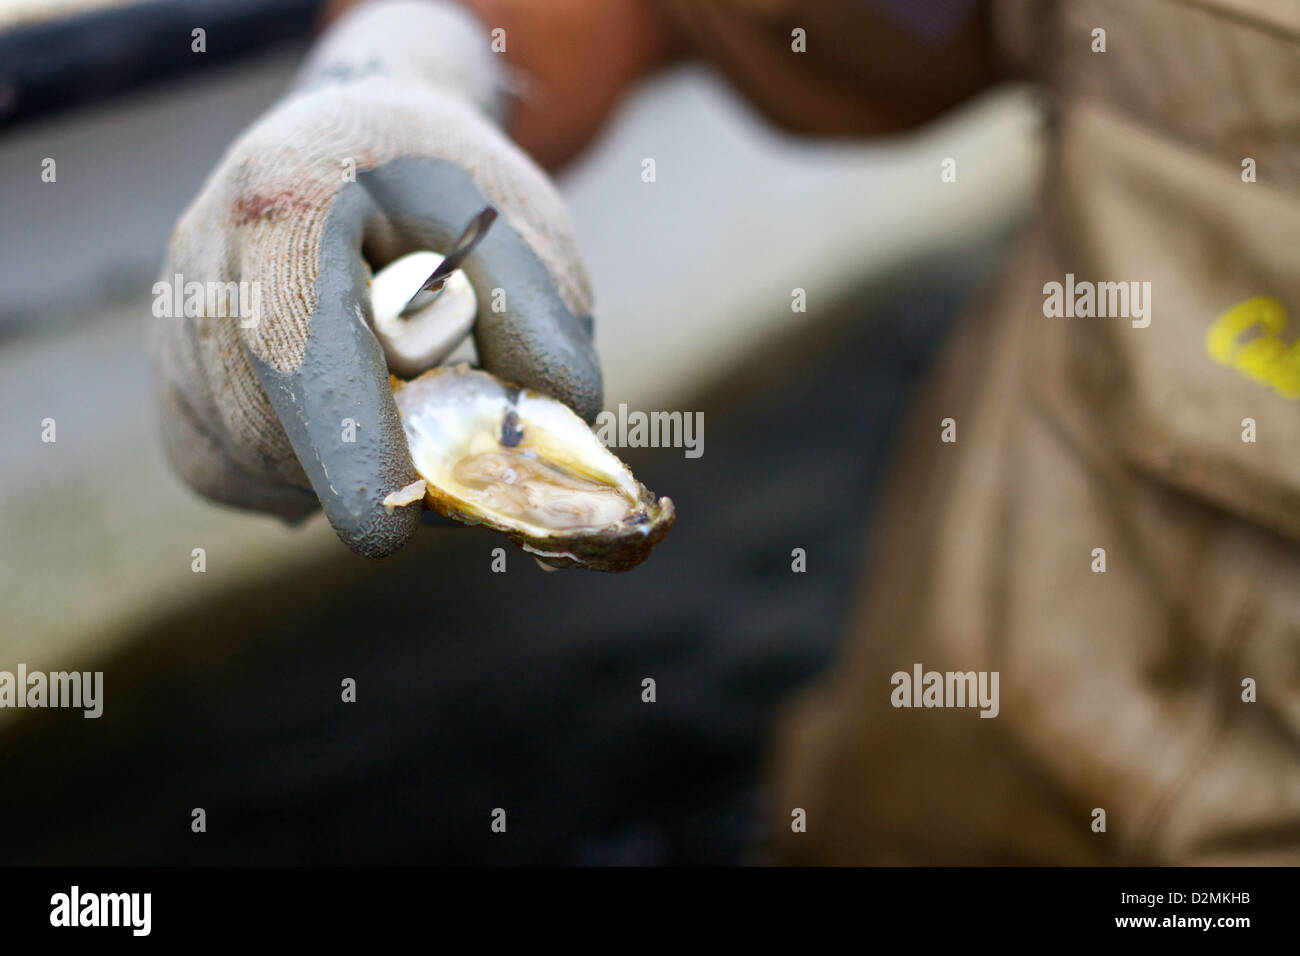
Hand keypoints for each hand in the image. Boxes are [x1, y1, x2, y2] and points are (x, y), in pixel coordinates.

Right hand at [151, 0, 600, 556]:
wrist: (362, 152)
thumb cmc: (450, 195)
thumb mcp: (521, 225)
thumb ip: (543, 318)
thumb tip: (554, 425)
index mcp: (293, 192)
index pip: (295, 326)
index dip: (340, 430)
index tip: (389, 516)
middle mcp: (204, 254)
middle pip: (264, 419)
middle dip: (363, 469)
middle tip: (449, 456)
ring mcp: (174, 321)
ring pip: (243, 459)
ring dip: (338, 474)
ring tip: (400, 412)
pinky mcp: (171, 382)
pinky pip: (225, 472)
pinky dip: (298, 480)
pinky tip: (347, 428)